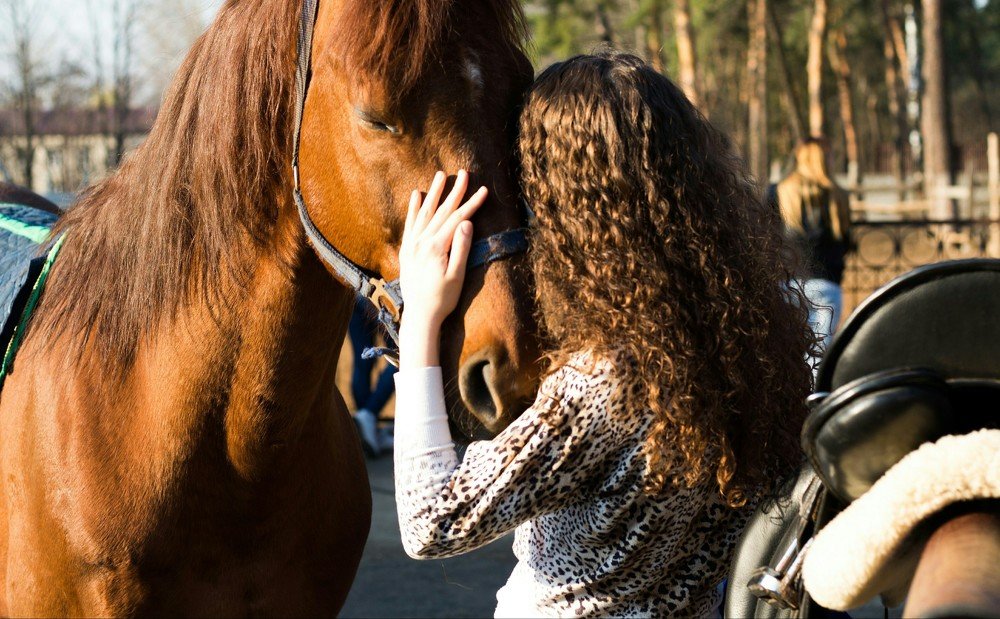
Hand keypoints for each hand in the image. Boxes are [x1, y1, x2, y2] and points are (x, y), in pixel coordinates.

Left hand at [398, 170, 487, 367]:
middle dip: (455, 191)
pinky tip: (417, 195)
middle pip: (442, 211)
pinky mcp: (406, 250)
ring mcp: (412, 245)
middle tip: (464, 173)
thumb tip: (467, 223)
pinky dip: (413, 208)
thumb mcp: (457, 276)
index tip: (484, 190)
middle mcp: (421, 242)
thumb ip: (462, 248)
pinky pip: (410, 223)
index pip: (458, 219)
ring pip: (425, 212)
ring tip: (441, 175)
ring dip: (434, 193)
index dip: (472, 204)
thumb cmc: (442, 299)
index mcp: (436, 247)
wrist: (420, 316)